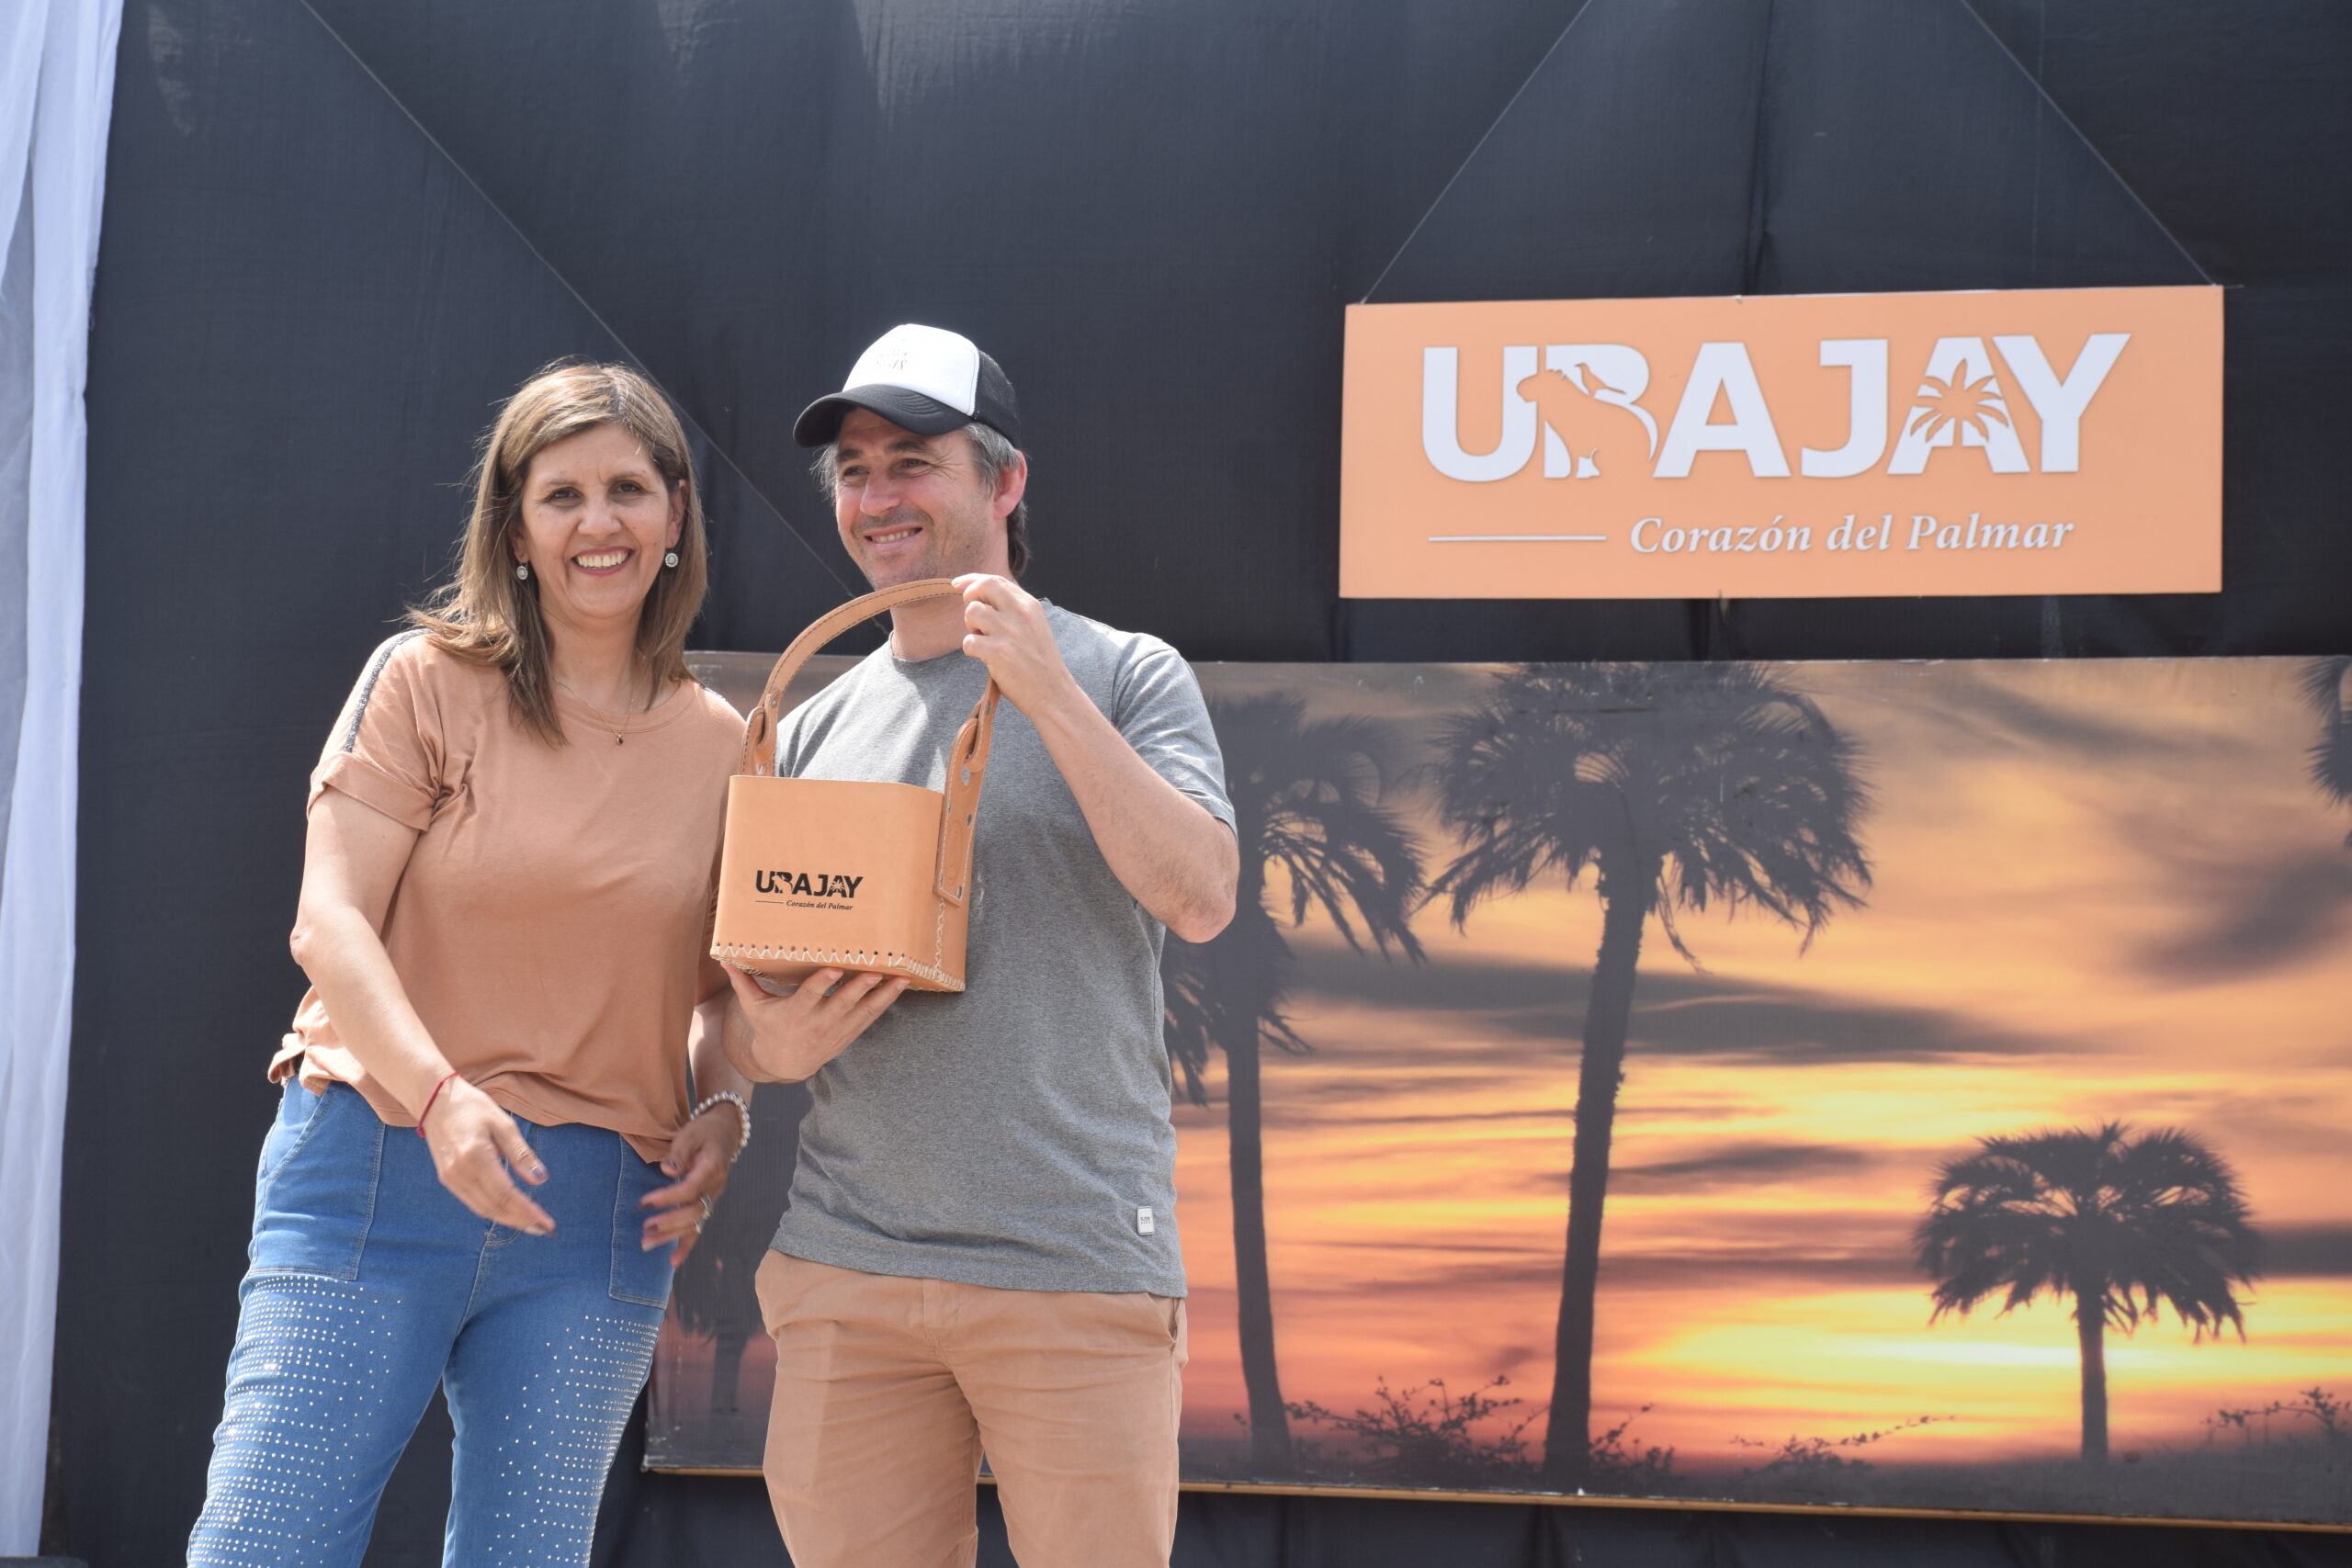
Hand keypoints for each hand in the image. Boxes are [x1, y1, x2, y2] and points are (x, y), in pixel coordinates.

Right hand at [421, 1078, 554, 1234]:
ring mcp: (451, 1178)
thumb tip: (540, 1180)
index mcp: (476, 1157)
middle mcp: (460, 1173)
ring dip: (508, 1219)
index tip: (547, 1223)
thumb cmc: (473, 1108)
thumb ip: (521, 1154)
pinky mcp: (447, 1179)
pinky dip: (492, 1210)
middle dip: (521, 1221)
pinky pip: (472, 1202)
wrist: (436, 1101)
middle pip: (494, 1207)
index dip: (527, 1211)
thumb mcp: (503, 1124)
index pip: (505, 1195)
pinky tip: (508, 1212)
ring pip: (482, 1208)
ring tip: (531, 1224)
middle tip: (544, 1229)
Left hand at [639, 1102, 740, 1264]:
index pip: (690, 1189)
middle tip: (645, 1228)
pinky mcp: (707, 1203)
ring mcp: (713, 1197)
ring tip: (646, 1244)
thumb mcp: (690, 1134)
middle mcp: (715, 1187)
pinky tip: (673, 1261)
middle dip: (669, 1222)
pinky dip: (686, 1245)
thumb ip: (679, 1152)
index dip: (668, 1198)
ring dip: (671, 1236)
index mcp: (712, 1168)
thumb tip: (667, 1170)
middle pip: (693, 1211)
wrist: (725, 1132)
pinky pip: (698, 1227)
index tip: (645, 1202)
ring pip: (694, 1223)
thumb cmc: (704, 1131)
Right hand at [722, 964, 908, 1083]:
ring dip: (883, 995)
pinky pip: (871, 1017)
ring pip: (863, 1011)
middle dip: (859, 988)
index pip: (810, 996)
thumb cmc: (769, 1028)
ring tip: (901, 977)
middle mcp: (819, 1022)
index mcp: (796, 1013)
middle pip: (842, 1003)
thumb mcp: (754, 1008)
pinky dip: (885, 1003)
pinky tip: (900, 987)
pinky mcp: (849, 1034)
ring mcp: (837, 1030)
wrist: (784, 1063)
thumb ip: (743, 983)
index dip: (822, 983)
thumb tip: (725, 958)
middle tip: (876, 971)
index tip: (834, 969)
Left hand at [954, 573, 1076, 716]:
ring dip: (971, 627)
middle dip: (969, 596)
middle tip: (973, 618)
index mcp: (1029, 605)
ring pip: (972, 612)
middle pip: (983, 586)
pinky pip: (968, 641)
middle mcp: (1021, 613)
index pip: (996, 580)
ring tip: (984, 641)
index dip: (972, 580)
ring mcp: (1010, 632)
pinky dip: (971, 649)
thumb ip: (1013, 610)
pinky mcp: (999, 652)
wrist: (1053, 693)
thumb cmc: (1039, 663)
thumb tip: (981, 597)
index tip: (957, 584)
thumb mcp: (1034, 627)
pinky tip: (984, 657)